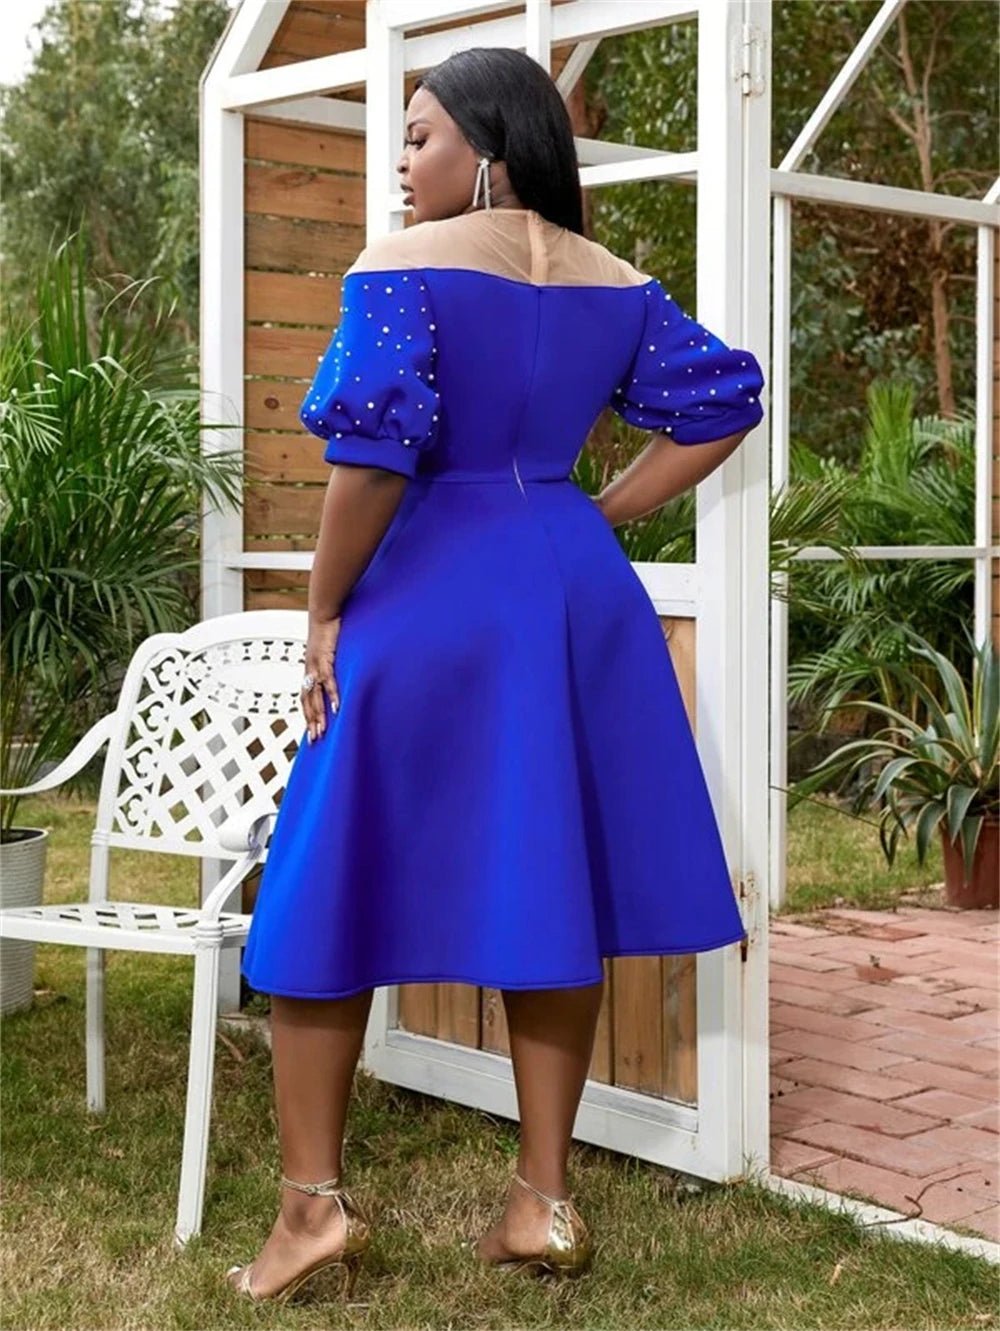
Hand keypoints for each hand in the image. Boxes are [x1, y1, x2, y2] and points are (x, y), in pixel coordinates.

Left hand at [302, 615, 341, 742]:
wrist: (324, 613)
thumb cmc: (327, 631)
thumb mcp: (328, 651)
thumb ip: (331, 663)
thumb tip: (336, 673)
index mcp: (309, 671)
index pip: (306, 697)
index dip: (307, 714)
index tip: (311, 730)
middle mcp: (310, 671)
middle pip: (308, 702)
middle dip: (310, 722)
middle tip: (314, 740)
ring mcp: (316, 667)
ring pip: (315, 696)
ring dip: (318, 715)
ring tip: (323, 731)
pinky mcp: (326, 660)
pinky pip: (329, 682)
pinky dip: (333, 696)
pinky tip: (337, 708)